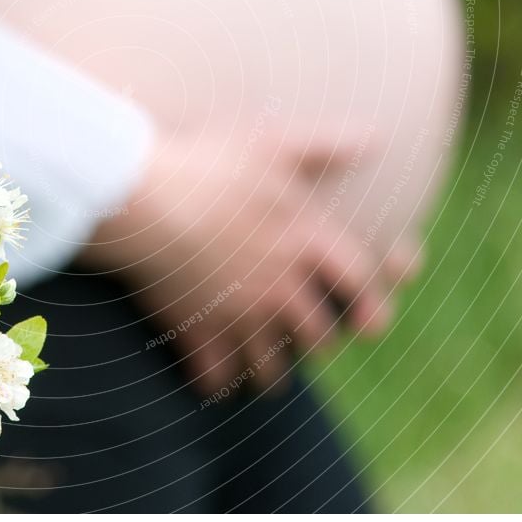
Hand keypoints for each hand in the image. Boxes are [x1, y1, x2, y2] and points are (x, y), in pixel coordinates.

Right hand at [87, 129, 419, 392]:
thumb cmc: (209, 167)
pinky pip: (214, 373)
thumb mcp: (272, 144)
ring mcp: (239, 313)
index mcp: (305, 241)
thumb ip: (326, 146)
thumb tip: (375, 140)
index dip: (372, 304)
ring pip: (269, 365)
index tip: (373, 323)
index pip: (358, 282)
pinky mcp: (197, 329)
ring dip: (270, 374)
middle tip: (312, 345)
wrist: (145, 198)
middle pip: (317, 335)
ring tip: (265, 375)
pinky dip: (215, 381)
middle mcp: (280, 285)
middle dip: (318, 344)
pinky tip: (211, 379)